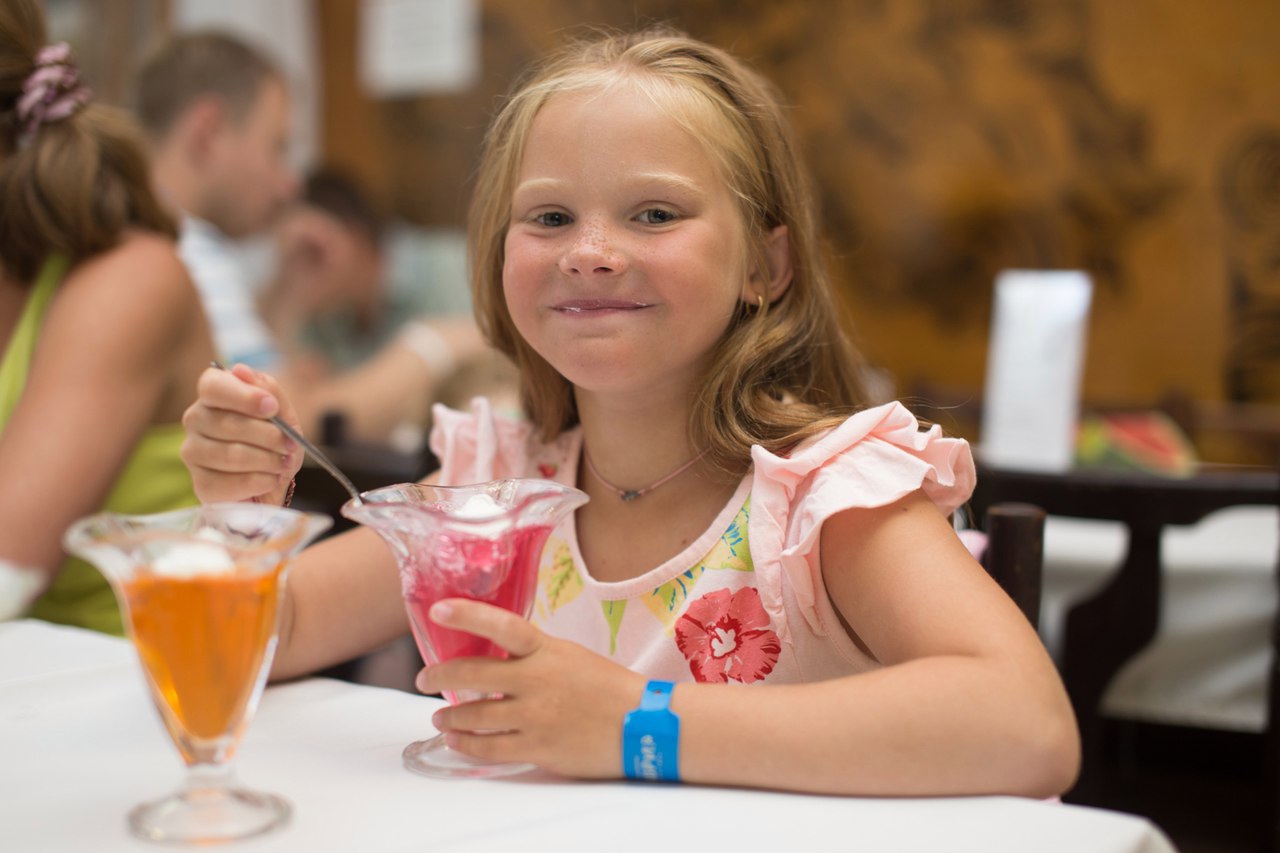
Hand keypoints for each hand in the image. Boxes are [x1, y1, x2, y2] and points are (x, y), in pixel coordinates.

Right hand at [180, 363, 301, 502]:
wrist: (274, 479)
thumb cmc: (276, 441)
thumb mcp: (284, 414)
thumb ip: (269, 390)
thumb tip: (240, 369)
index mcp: (214, 394)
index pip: (213, 386)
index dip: (244, 397)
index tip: (271, 408)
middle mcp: (196, 419)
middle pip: (227, 424)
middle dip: (269, 436)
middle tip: (290, 445)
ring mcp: (192, 452)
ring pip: (231, 455)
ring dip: (268, 461)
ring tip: (283, 463)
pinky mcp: (200, 484)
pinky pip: (229, 483)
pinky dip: (259, 482)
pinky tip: (270, 479)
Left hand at [417, 599, 646, 778]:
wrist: (643, 725)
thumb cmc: (609, 688)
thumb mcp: (571, 656)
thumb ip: (535, 656)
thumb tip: (498, 657)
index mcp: (547, 651)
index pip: (501, 625)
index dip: (467, 615)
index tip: (438, 609)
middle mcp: (537, 680)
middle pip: (473, 673)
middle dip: (440, 675)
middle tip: (424, 679)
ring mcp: (535, 715)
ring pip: (475, 714)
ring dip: (450, 715)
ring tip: (439, 717)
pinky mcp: (537, 747)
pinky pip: (490, 747)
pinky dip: (467, 743)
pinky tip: (457, 740)